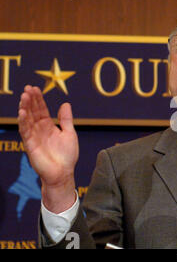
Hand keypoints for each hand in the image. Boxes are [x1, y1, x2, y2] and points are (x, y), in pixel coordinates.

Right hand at [18, 85, 78, 211]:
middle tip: (27, 88)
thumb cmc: (67, 156)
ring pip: (27, 119)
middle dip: (30, 100)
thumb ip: (66, 119)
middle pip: (33, 112)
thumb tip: (65, 104)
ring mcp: (34, 137)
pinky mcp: (30, 145)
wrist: (63, 173)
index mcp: (49, 127)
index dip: (38, 99)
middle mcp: (39, 130)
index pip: (41, 110)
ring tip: (24, 96)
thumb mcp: (70, 134)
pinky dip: (23, 121)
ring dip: (25, 108)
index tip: (34, 88)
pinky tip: (22, 112)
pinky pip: (25, 131)